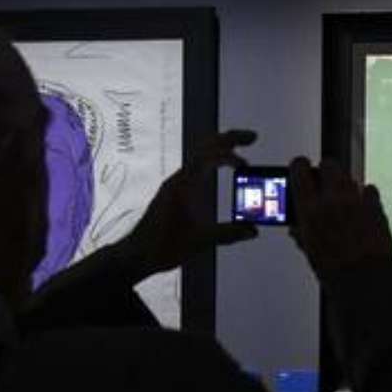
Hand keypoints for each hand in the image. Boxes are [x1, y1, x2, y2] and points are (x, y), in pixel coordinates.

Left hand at [119, 129, 259, 279]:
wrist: (138, 254)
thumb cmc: (163, 246)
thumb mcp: (201, 241)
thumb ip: (229, 233)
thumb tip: (253, 230)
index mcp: (184, 185)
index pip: (210, 156)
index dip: (231, 154)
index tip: (247, 162)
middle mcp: (179, 180)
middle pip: (205, 147)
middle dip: (230, 139)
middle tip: (252, 137)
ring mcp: (176, 184)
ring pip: (200, 155)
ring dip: (221, 149)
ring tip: (240, 151)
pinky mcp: (175, 192)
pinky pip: (197, 167)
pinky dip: (213, 162)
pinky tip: (221, 170)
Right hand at [288, 156, 391, 280]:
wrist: (365, 279)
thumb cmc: (335, 270)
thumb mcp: (309, 249)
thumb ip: (302, 230)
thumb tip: (298, 225)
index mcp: (310, 208)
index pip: (300, 168)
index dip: (300, 166)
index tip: (300, 169)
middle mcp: (332, 199)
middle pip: (329, 164)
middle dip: (325, 171)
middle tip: (324, 183)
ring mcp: (356, 200)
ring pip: (349, 177)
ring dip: (344, 186)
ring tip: (343, 202)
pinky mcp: (376, 205)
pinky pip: (369, 189)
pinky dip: (365, 196)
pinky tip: (362, 209)